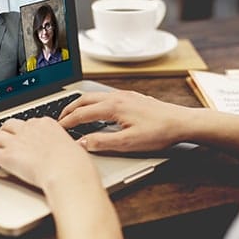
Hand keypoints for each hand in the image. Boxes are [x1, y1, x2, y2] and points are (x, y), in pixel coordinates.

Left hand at [0, 117, 97, 189]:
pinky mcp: (6, 156)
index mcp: (46, 124)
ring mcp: (16, 142)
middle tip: (1, 138)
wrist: (68, 172)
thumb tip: (73, 152)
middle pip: (10, 125)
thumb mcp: (76, 150)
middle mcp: (29, 129)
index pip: (30, 123)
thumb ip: (68, 149)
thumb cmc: (76, 165)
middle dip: (4, 131)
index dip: (23, 130)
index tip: (22, 135)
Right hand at [59, 90, 190, 152]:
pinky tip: (96, 110)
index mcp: (113, 107)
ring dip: (80, 104)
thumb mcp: (128, 143)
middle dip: (69, 109)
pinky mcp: (132, 97)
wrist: (181, 122)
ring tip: (73, 114)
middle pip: (84, 100)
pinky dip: (93, 102)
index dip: (67, 122)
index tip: (57, 129)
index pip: (82, 114)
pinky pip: (105, 96)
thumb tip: (81, 142)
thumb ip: (102, 142)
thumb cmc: (159, 132)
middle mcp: (117, 97)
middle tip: (59, 120)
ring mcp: (125, 95)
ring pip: (94, 96)